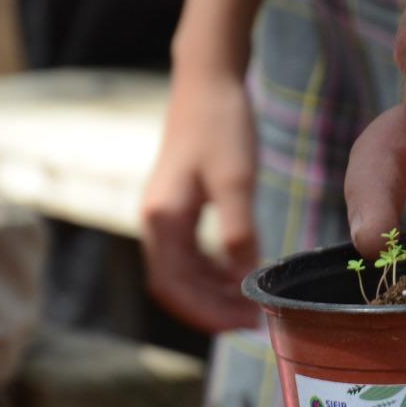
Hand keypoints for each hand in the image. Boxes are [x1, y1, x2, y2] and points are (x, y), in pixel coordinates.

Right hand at [141, 71, 259, 332]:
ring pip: (180, 274)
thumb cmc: (221, 126)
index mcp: (161, 220)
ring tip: (248, 305)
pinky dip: (211, 273)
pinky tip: (239, 274)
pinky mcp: (176, 209)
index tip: (240, 324)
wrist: (207, 82)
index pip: (174, 287)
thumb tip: (242, 277)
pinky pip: (188, 256)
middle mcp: (154, 222)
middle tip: (250, 322)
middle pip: (173, 287)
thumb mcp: (236, 181)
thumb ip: (237, 232)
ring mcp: (163, 216)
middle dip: (209, 310)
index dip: (204, 314)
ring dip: (211, 294)